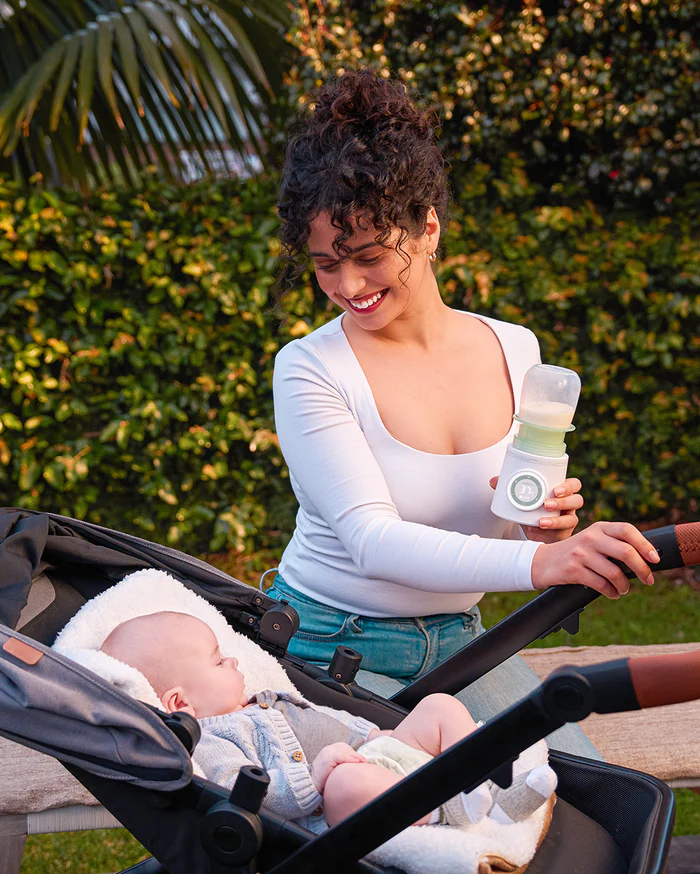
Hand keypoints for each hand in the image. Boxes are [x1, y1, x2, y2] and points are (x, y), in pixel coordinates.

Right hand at [310, 742, 366, 792]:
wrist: (310, 785)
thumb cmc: (322, 780)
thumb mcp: (332, 769)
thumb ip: (340, 764)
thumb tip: (355, 764)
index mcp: (328, 751)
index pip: (343, 747)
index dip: (353, 753)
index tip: (362, 759)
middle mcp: (326, 750)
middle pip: (344, 748)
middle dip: (355, 755)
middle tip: (364, 761)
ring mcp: (325, 754)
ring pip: (343, 751)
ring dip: (354, 756)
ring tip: (362, 761)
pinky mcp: (326, 759)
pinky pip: (340, 756)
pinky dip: (349, 759)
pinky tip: (356, 762)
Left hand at [489, 476, 582, 543]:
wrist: (529, 527)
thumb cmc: (530, 507)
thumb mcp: (521, 496)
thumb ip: (508, 487)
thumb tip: (493, 481)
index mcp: (562, 491)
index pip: (574, 485)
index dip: (569, 486)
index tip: (555, 490)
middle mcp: (569, 505)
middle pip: (577, 500)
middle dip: (563, 502)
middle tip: (546, 504)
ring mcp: (568, 520)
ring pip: (571, 519)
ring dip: (557, 520)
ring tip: (541, 522)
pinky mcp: (563, 534)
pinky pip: (562, 535)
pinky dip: (548, 533)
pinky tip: (536, 531)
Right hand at [530, 521, 660, 598]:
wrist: (543, 561)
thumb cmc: (575, 553)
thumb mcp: (592, 540)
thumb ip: (614, 544)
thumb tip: (646, 559)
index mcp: (599, 527)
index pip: (628, 530)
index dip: (645, 545)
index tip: (655, 559)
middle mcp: (590, 537)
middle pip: (626, 552)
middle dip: (642, 569)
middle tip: (648, 580)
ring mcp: (581, 553)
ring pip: (615, 572)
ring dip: (625, 586)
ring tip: (624, 589)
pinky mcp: (573, 569)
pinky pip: (601, 585)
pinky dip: (611, 592)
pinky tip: (612, 593)